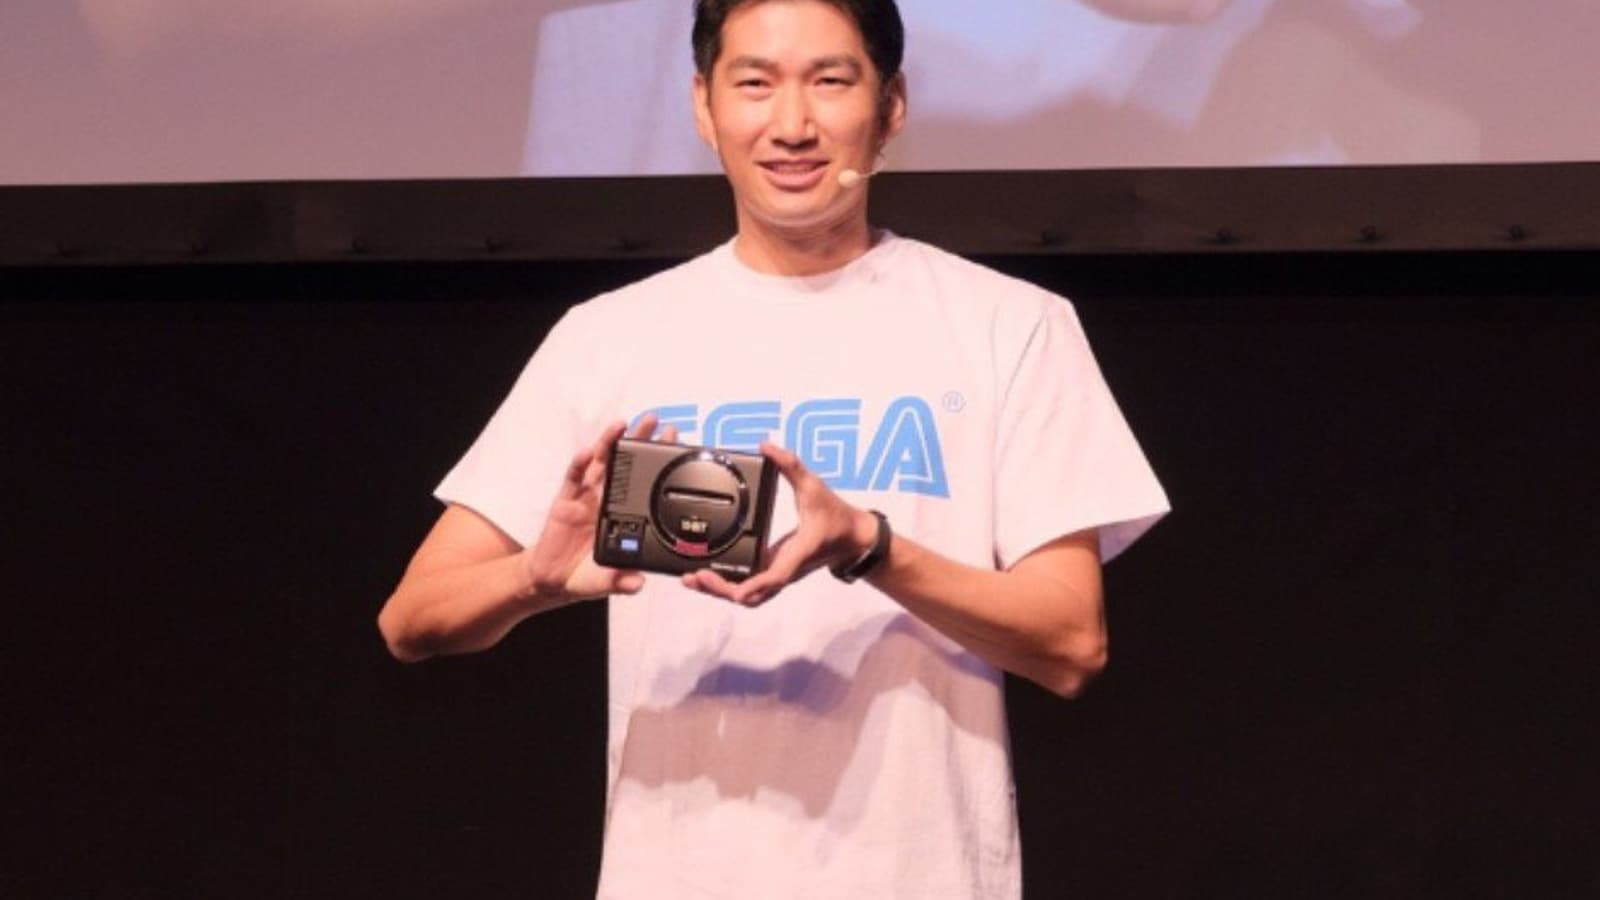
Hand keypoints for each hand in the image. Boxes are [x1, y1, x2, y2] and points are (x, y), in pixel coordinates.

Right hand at [520, 415, 677, 602]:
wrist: (553, 580)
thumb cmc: (584, 576)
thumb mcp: (607, 582)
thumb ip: (621, 582)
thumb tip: (638, 584)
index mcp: (623, 515)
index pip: (644, 484)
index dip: (657, 466)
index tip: (674, 447)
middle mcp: (606, 499)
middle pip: (625, 464)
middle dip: (639, 441)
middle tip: (656, 421)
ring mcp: (586, 497)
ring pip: (600, 463)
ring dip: (610, 442)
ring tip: (622, 424)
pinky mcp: (565, 500)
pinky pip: (573, 478)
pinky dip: (579, 463)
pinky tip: (587, 451)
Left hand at [681, 441, 877, 606]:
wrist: (854, 538)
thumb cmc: (835, 516)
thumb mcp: (814, 485)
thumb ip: (791, 465)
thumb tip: (767, 446)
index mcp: (797, 553)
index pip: (776, 576)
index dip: (756, 585)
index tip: (736, 591)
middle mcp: (785, 569)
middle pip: (753, 595)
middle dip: (723, 590)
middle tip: (696, 576)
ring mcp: (780, 573)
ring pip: (749, 596)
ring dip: (722, 591)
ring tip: (693, 579)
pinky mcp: (775, 572)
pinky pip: (750, 586)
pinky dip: (729, 585)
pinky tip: (710, 575)